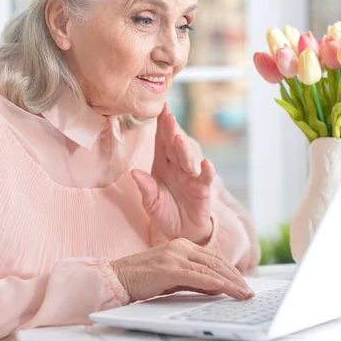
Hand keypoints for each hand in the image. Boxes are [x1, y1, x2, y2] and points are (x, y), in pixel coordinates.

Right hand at [110, 238, 254, 302]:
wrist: (117, 278)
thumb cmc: (143, 279)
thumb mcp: (173, 277)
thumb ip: (194, 279)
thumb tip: (217, 286)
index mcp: (182, 245)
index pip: (214, 258)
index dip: (232, 271)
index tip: (244, 284)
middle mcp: (181, 246)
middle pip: (216, 262)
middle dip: (235, 278)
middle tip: (248, 292)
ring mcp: (174, 255)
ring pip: (209, 268)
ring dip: (229, 283)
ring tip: (242, 294)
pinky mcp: (167, 268)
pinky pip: (195, 276)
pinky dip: (212, 282)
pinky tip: (223, 289)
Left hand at [131, 103, 214, 244]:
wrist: (184, 232)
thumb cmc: (166, 213)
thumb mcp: (151, 204)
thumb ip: (145, 188)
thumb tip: (134, 173)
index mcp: (162, 165)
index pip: (160, 142)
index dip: (160, 125)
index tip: (159, 108)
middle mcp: (177, 167)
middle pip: (174, 146)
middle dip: (171, 130)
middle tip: (167, 115)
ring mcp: (191, 177)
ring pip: (187, 159)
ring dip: (183, 148)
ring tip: (177, 138)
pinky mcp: (203, 189)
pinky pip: (205, 178)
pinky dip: (206, 171)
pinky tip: (205, 163)